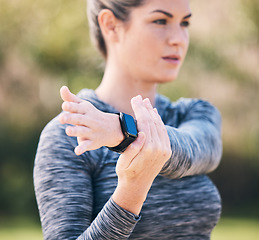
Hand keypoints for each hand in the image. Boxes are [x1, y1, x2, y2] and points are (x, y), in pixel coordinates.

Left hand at [58, 86, 123, 154]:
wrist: (112, 128)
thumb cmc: (91, 115)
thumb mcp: (83, 106)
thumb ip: (71, 99)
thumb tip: (62, 87)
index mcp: (86, 111)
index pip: (78, 108)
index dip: (71, 107)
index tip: (64, 105)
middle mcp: (89, 120)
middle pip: (79, 119)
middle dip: (71, 118)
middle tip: (61, 118)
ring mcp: (91, 132)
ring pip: (82, 132)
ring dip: (76, 131)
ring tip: (68, 131)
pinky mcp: (92, 142)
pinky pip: (87, 145)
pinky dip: (82, 148)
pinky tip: (77, 151)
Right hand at [113, 95, 170, 214]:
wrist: (137, 187)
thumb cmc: (126, 173)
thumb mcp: (123, 163)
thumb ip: (132, 149)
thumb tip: (141, 133)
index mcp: (148, 149)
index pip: (145, 123)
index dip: (139, 109)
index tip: (134, 99)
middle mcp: (160, 148)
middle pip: (153, 121)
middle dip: (145, 108)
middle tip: (138, 98)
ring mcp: (165, 149)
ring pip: (160, 125)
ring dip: (153, 112)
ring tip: (145, 102)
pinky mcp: (167, 150)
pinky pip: (164, 132)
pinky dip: (159, 121)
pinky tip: (154, 114)